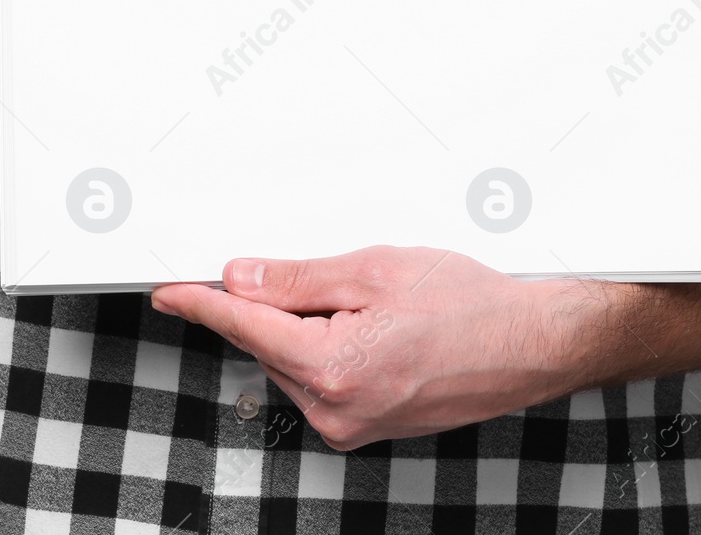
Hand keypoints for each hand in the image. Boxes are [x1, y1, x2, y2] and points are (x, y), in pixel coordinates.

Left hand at [150, 246, 574, 450]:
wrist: (532, 344)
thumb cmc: (471, 303)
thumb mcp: (375, 269)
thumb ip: (296, 280)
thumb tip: (241, 278)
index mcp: (332, 368)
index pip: (244, 326)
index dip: (201, 302)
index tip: (169, 292)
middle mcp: (336, 411)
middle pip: (267, 345)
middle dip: (278, 306)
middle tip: (332, 276)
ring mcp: (351, 428)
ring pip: (293, 364)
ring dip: (308, 329)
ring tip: (373, 305)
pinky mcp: (366, 431)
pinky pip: (320, 383)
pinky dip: (327, 352)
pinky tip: (374, 329)